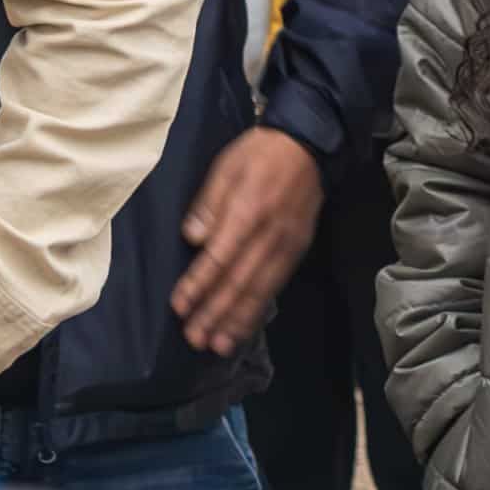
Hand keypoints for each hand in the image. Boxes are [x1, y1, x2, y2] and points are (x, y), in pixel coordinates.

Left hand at [172, 126, 321, 356]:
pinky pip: (276, 286)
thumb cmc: (261, 152)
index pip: (218, 258)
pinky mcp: (297, 251)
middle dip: (215, 314)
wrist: (309, 145)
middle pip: (238, 282)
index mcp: (248, 212)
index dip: (198, 285)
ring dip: (237, 321)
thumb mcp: (226, 166)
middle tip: (195, 338)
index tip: (180, 306)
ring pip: (259, 291)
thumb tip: (191, 237)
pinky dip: (259, 310)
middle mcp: (269, 235)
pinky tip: (245, 325)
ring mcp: (286, 246)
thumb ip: (208, 204)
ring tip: (218, 344)